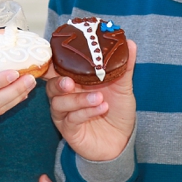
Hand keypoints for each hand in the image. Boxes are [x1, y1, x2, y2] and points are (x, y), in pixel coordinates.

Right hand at [45, 39, 135, 161]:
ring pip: (60, 103)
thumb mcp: (122, 86)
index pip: (56, 67)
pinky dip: (86, 112)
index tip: (56, 52)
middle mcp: (65, 95)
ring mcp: (65, 113)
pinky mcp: (69, 130)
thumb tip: (130, 43)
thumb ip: (124, 65)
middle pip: (51, 84)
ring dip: (79, 99)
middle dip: (58, 82)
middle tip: (70, 81)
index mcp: (74, 79)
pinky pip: (71, 119)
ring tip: (99, 98)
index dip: (52, 60)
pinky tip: (102, 107)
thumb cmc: (117, 110)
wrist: (122, 139)